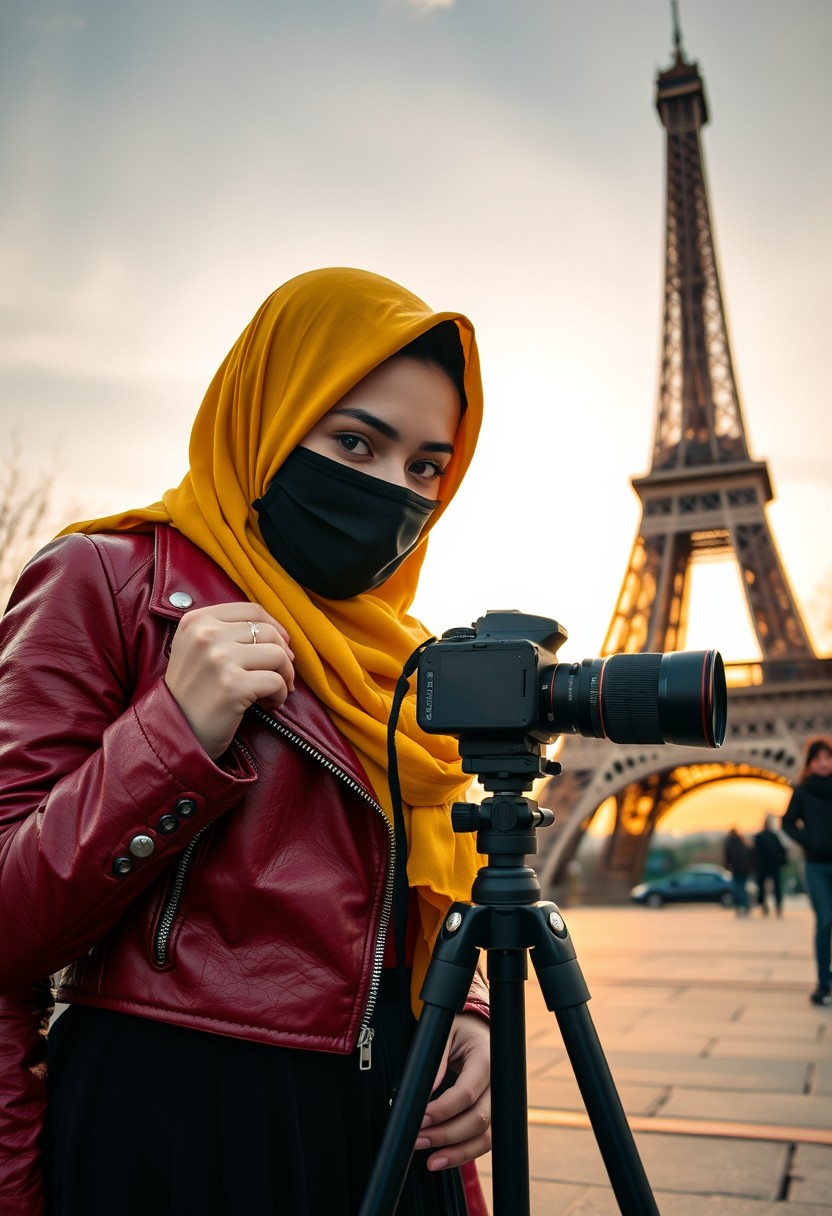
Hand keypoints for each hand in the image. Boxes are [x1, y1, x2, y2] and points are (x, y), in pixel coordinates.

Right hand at [165, 602, 294, 758]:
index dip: (275, 627)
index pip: (252, 610)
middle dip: (282, 656)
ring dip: (284, 676)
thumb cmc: (192, 693)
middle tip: (279, 675)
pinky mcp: (232, 686)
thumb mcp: (196, 649)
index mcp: (196, 621)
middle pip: (268, 632)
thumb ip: (227, 632)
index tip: (281, 646)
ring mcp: (219, 660)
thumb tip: (280, 633)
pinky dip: (279, 695)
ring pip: (277, 654)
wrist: (173, 733)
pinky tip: (268, 704)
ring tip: (271, 691)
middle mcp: (205, 635)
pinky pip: (277, 681)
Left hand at [414, 1013, 490, 1171]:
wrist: (478, 1029)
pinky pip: (485, 1139)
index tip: (420, 1119)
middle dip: (446, 1135)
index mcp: (486, 1059)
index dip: (442, 1110)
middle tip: (417, 1140)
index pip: (466, 1093)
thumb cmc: (459, 1027)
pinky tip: (444, 1158)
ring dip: (457, 1152)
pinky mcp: (495, 1113)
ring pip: (485, 1136)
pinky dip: (465, 1153)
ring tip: (431, 1161)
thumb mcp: (445, 1031)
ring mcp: (499, 1101)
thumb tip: (425, 1089)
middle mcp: (498, 1083)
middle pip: (478, 1119)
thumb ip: (435, 1057)